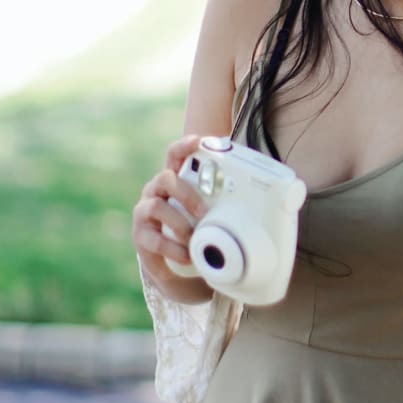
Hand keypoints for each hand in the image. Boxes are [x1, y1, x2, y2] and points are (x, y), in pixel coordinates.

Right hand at [131, 133, 209, 291]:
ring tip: (194, 238)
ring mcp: (144, 211)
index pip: (174, 155)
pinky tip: (187, 255)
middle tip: (204, 213)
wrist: (175, 261)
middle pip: (165, 179)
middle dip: (187, 194)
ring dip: (179, 223)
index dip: (183, 146)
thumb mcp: (207, 212)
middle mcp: (156, 191)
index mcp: (174, 180)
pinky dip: (173, 248)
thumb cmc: (194, 227)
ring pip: (156, 207)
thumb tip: (263, 202)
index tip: (196, 141)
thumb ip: (222, 203)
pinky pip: (153, 238)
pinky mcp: (140, 235)